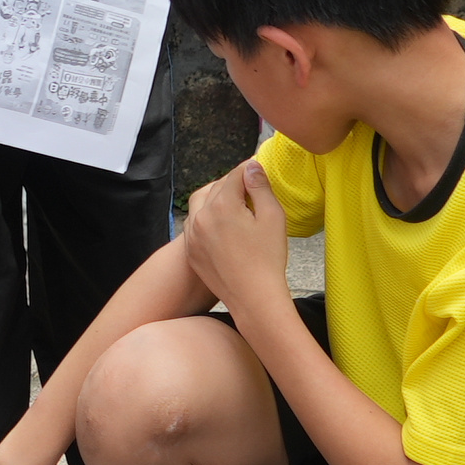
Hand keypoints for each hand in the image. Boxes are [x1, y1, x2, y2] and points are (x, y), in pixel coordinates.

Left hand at [182, 162, 290, 317]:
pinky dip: (206, 217)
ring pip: (199, 203)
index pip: (235, 175)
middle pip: (215, 187)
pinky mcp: (191, 251)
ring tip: (235, 203)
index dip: (249, 168)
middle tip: (250, 185)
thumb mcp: (272, 216)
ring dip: (215, 198)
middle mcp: (201, 216)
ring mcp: (192, 235)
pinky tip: (222, 224)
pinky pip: (194, 225)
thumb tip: (252, 166)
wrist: (254, 298)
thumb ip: (261, 187)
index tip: (258, 165)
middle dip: (232, 183)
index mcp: (222, 204)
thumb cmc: (267, 259)